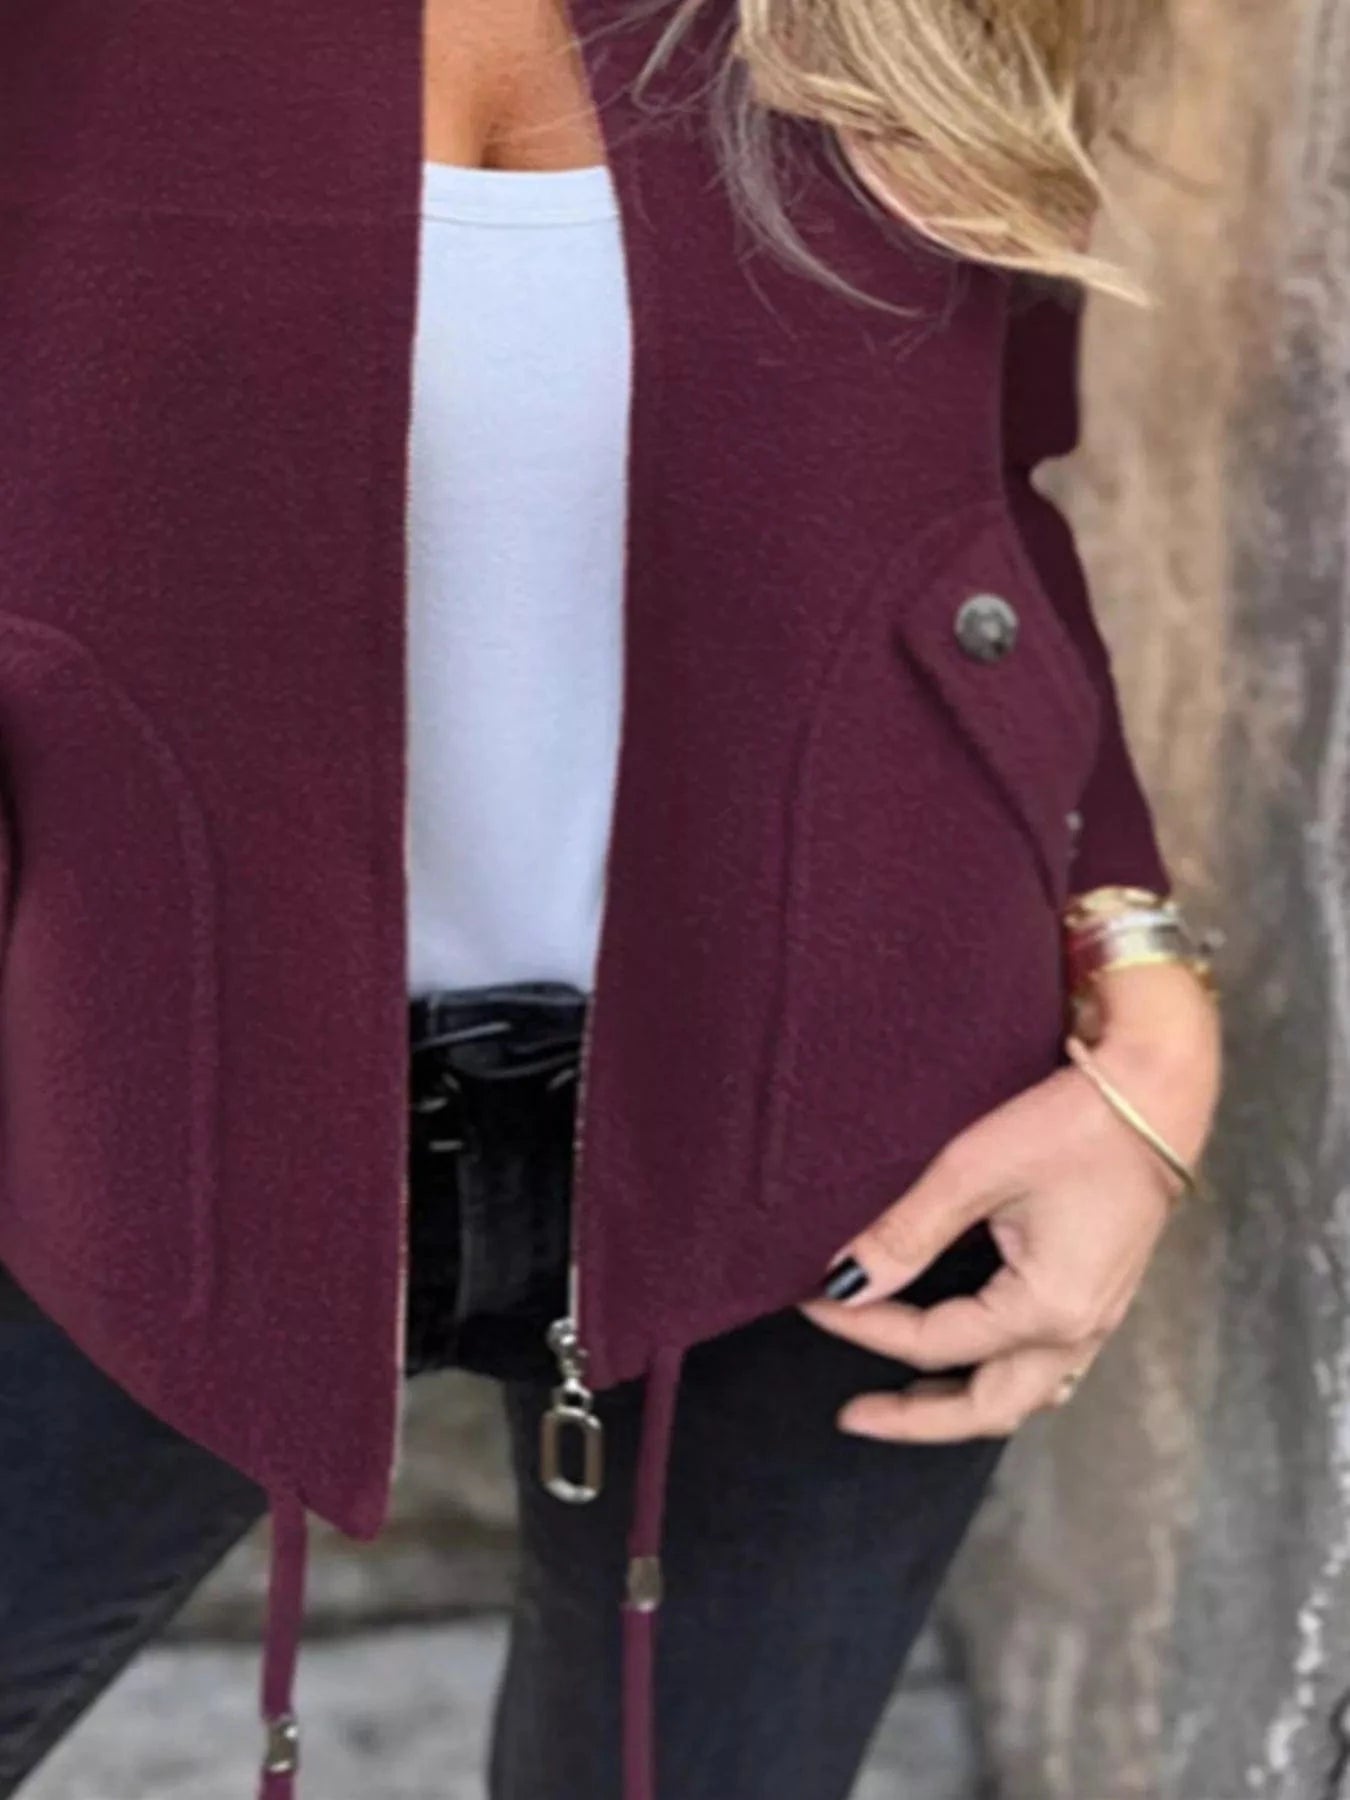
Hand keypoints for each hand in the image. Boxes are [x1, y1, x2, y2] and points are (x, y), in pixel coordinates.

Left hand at [799, 962, 1221, 1442]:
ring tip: (905, 1400)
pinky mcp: (1103, 1298)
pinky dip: (1002, 1378)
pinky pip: (1049, 1369)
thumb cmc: (1070, 1126)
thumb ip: (907, 1235)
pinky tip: (975, 1362)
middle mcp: (1078, 1333)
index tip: (811, 1302)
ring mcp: (1099, 1321)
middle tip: (853, 1415)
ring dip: (962, 1407)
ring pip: (1022, 1396)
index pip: (932, 1342)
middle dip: (917, 1418)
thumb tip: (845, 1283)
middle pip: (988, 1408)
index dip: (864, 1327)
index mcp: (1045, 1309)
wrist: (1157, 1093)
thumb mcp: (974, 1171)